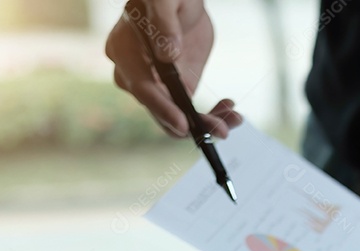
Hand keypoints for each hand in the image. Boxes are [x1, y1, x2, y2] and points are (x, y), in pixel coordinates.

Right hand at [105, 0, 241, 137]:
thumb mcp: (164, 0)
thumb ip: (164, 22)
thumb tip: (168, 54)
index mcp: (125, 51)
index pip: (142, 87)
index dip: (162, 108)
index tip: (184, 124)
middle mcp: (135, 73)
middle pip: (160, 109)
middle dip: (192, 124)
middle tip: (221, 129)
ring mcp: (156, 83)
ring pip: (176, 115)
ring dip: (206, 123)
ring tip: (234, 120)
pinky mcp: (175, 86)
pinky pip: (188, 109)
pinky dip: (210, 114)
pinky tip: (230, 109)